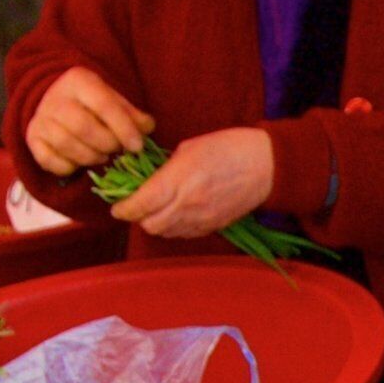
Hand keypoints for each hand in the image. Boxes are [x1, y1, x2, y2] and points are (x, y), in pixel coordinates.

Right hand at [23, 66, 153, 174]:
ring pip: (66, 145)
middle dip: (106, 144)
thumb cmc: (92, 104)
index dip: (123, 128)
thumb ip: (133, 115)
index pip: (104, 105)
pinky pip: (49, 161)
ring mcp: (40, 119)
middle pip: (83, 127)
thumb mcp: (114, 100)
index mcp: (79, 81)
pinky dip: (68, 167)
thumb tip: (147, 128)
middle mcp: (55, 98)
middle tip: (116, 149)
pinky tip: (79, 162)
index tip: (137, 146)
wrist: (55, 100)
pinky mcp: (32, 138)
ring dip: (90, 157)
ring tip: (102, 156)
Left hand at [107, 125, 276, 238]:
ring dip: (155, 223)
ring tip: (156, 209)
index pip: (139, 205)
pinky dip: (174, 228)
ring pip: (165, 233)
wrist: (267, 166)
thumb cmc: (228, 147)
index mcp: (178, 180)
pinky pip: (184, 234)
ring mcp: (201, 219)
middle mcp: (187, 204)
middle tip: (136, 205)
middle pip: (149, 225)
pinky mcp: (213, 227)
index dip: (123, 208)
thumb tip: (148, 181)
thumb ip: (165, 169)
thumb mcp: (189, 148)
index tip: (117, 206)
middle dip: (138, 217)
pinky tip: (176, 214)